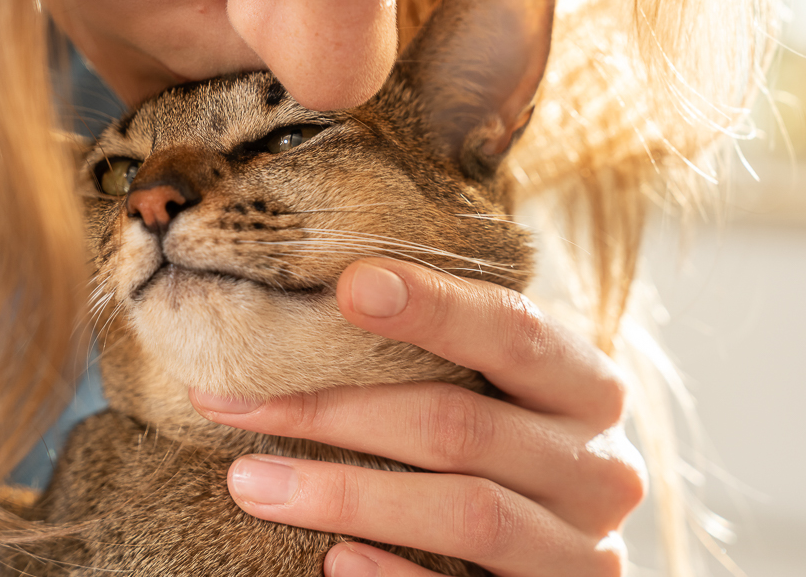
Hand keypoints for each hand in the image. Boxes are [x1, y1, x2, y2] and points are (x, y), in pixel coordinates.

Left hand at [189, 259, 645, 576]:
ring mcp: (585, 550)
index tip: (348, 286)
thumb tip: (324, 292)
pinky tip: (331, 559)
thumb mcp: (490, 387)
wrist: (551, 542)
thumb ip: (435, 351)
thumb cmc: (500, 438)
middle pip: (461, 425)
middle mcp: (600, 466)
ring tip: (250, 479)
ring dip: (346, 495)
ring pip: (466, 513)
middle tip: (233, 399)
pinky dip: (395, 575)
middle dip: (335, 409)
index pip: (514, 331)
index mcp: (587, 386)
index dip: (435, 306)